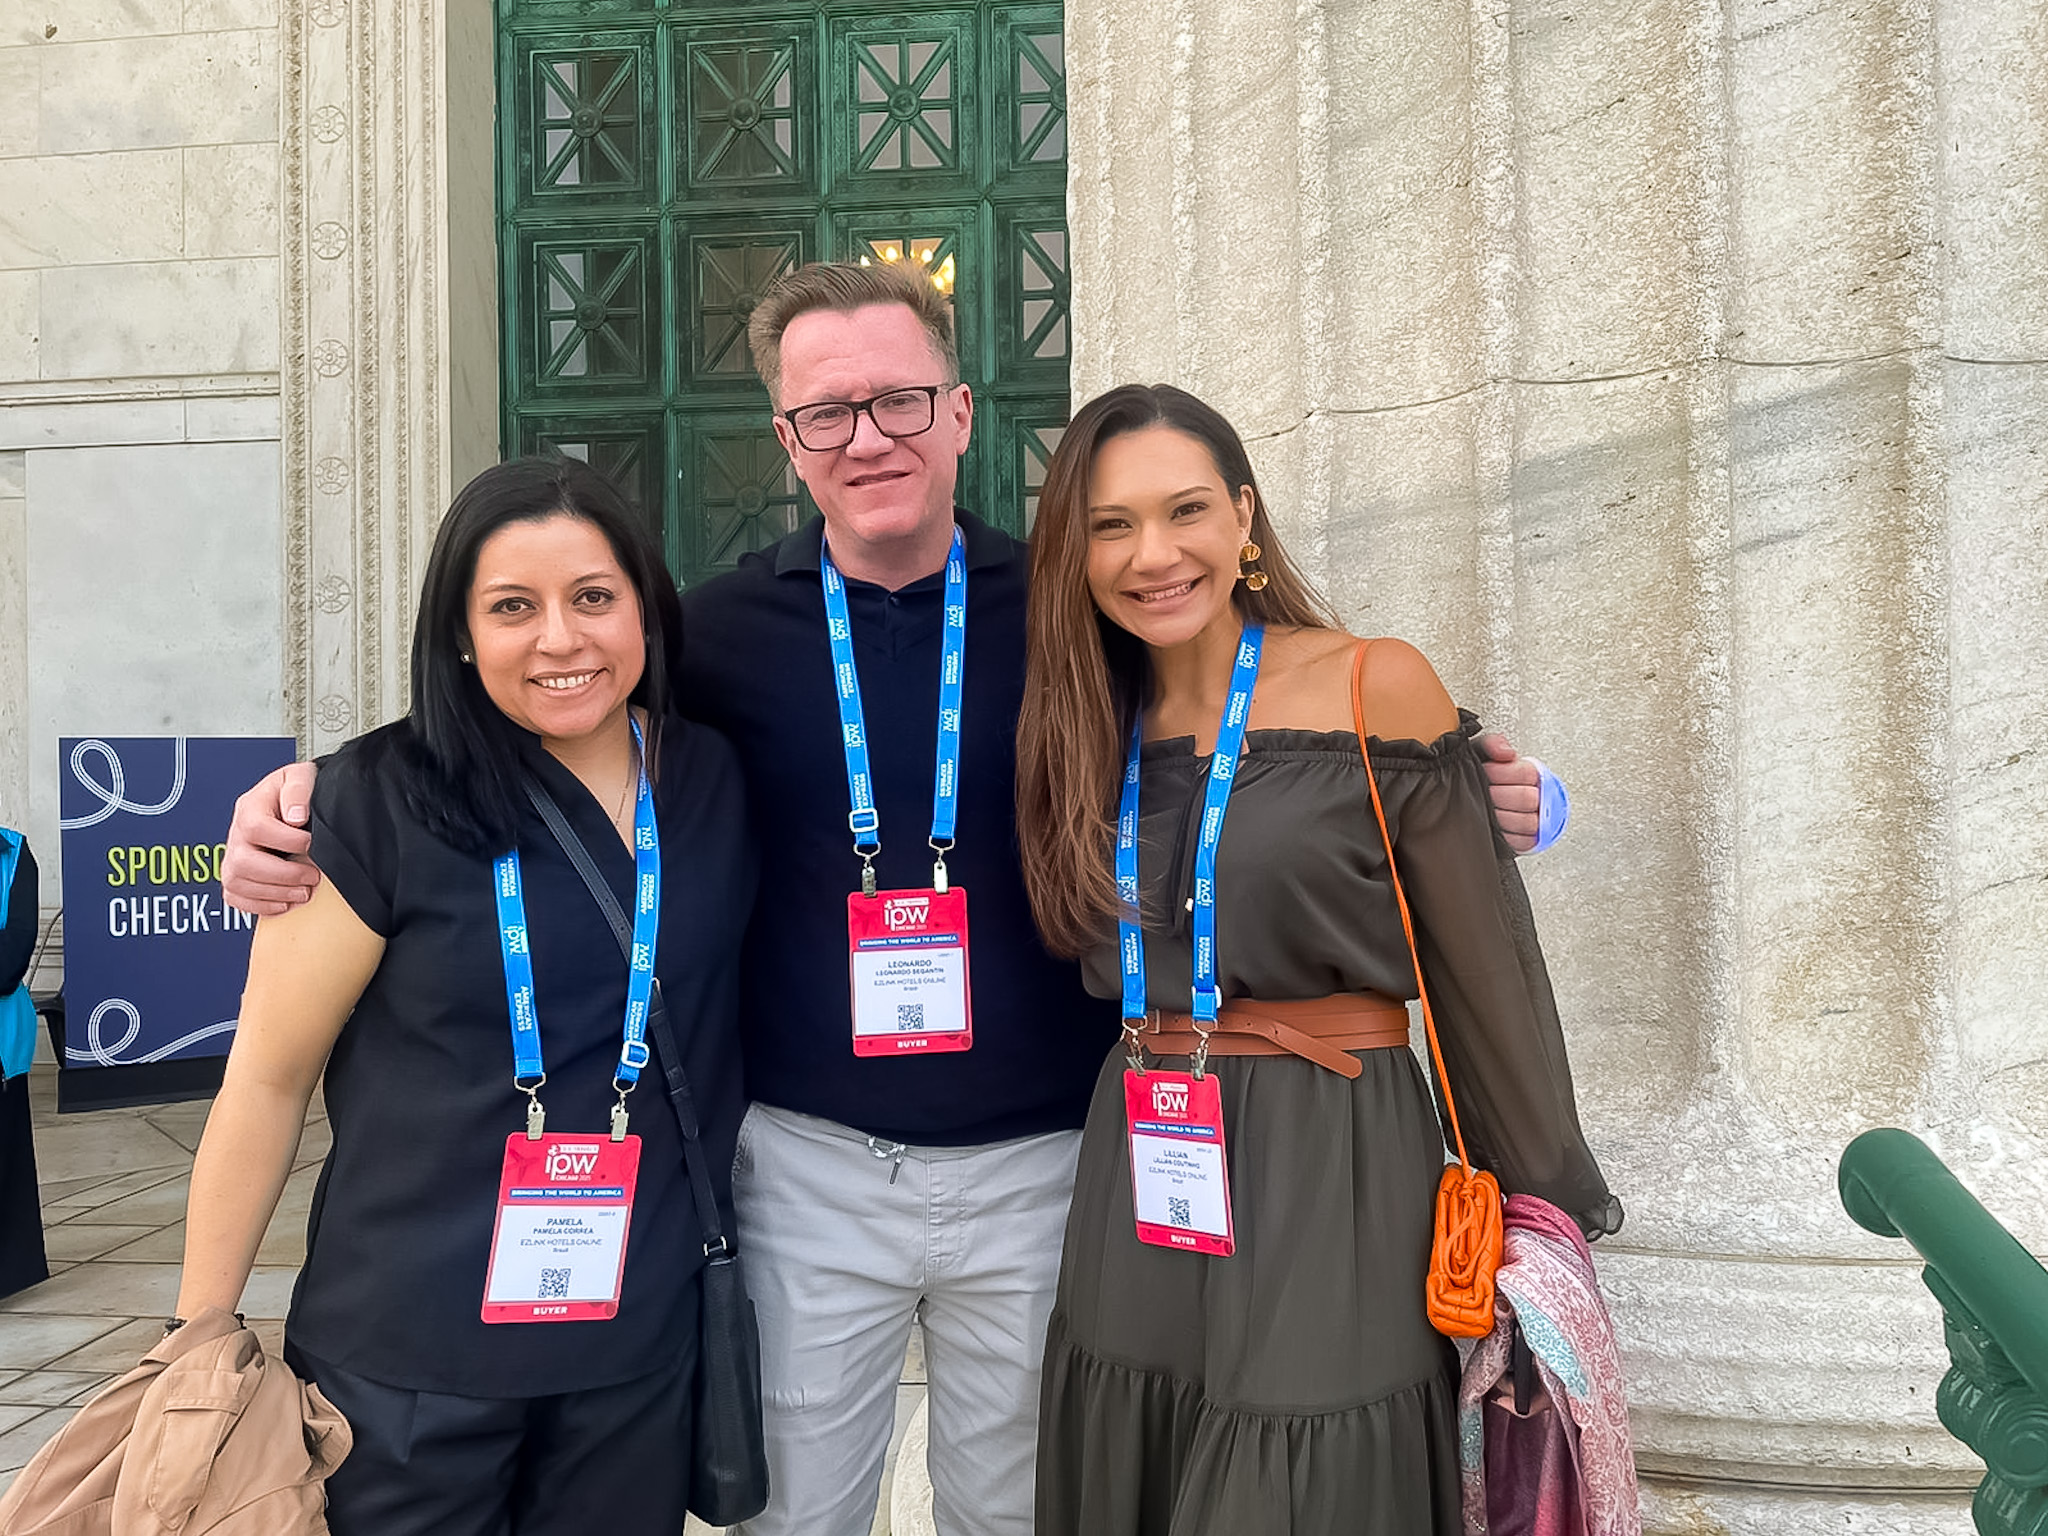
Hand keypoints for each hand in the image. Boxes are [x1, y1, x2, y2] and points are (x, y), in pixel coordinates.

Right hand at [220, 762, 322, 914]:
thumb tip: (295, 817)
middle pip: (244, 862)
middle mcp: (236, 833)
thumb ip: (298, 790)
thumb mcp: (301, 777)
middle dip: (284, 874)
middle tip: (312, 876)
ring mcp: (233, 856)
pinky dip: (259, 906)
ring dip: (275, 893)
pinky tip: (285, 902)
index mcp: (250, 807)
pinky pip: (234, 897)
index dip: (287, 841)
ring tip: (303, 891)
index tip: (311, 844)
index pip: (256, 828)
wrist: (295, 803)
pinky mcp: (236, 876)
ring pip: (237, 883)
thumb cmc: (297, 792)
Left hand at [1477, 732, 1538, 854]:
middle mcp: (1537, 795)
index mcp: (1529, 773)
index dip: (1501, 773)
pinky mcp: (1527, 840)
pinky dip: (1506, 836)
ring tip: (1485, 810)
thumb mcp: (1480, 754)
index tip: (1485, 771)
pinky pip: (1525, 841)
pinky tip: (1492, 826)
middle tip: (1483, 794)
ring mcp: (1535, 819)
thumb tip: (1506, 752)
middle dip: (1498, 795)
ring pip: (1527, 821)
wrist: (1469, 799)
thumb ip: (1491, 744)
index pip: (1526, 773)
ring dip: (1501, 816)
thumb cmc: (1480, 777)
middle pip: (1527, 798)